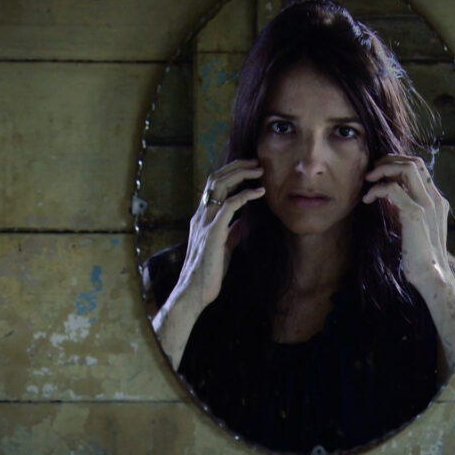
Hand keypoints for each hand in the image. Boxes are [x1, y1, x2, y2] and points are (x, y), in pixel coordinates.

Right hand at [180, 159, 264, 306]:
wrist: (194, 292)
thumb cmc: (209, 272)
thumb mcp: (224, 247)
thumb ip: (231, 232)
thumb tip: (243, 222)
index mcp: (203, 217)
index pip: (213, 185)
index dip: (231, 172)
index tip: (250, 168)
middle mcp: (201, 215)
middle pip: (214, 179)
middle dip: (236, 166)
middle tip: (257, 163)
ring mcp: (205, 222)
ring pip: (218, 186)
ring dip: (240, 174)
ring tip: (259, 171)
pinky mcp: (212, 233)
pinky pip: (229, 206)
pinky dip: (245, 195)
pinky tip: (259, 192)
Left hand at [362, 154, 450, 290]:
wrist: (432, 275)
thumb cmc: (420, 256)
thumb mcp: (414, 226)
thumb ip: (406, 209)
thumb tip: (389, 196)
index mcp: (436, 200)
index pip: (419, 167)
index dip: (397, 163)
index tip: (379, 172)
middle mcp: (434, 198)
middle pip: (414, 162)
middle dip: (389, 160)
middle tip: (371, 172)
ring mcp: (427, 204)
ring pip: (407, 168)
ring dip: (383, 169)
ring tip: (368, 180)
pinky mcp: (415, 214)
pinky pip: (393, 189)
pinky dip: (377, 189)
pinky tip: (368, 199)